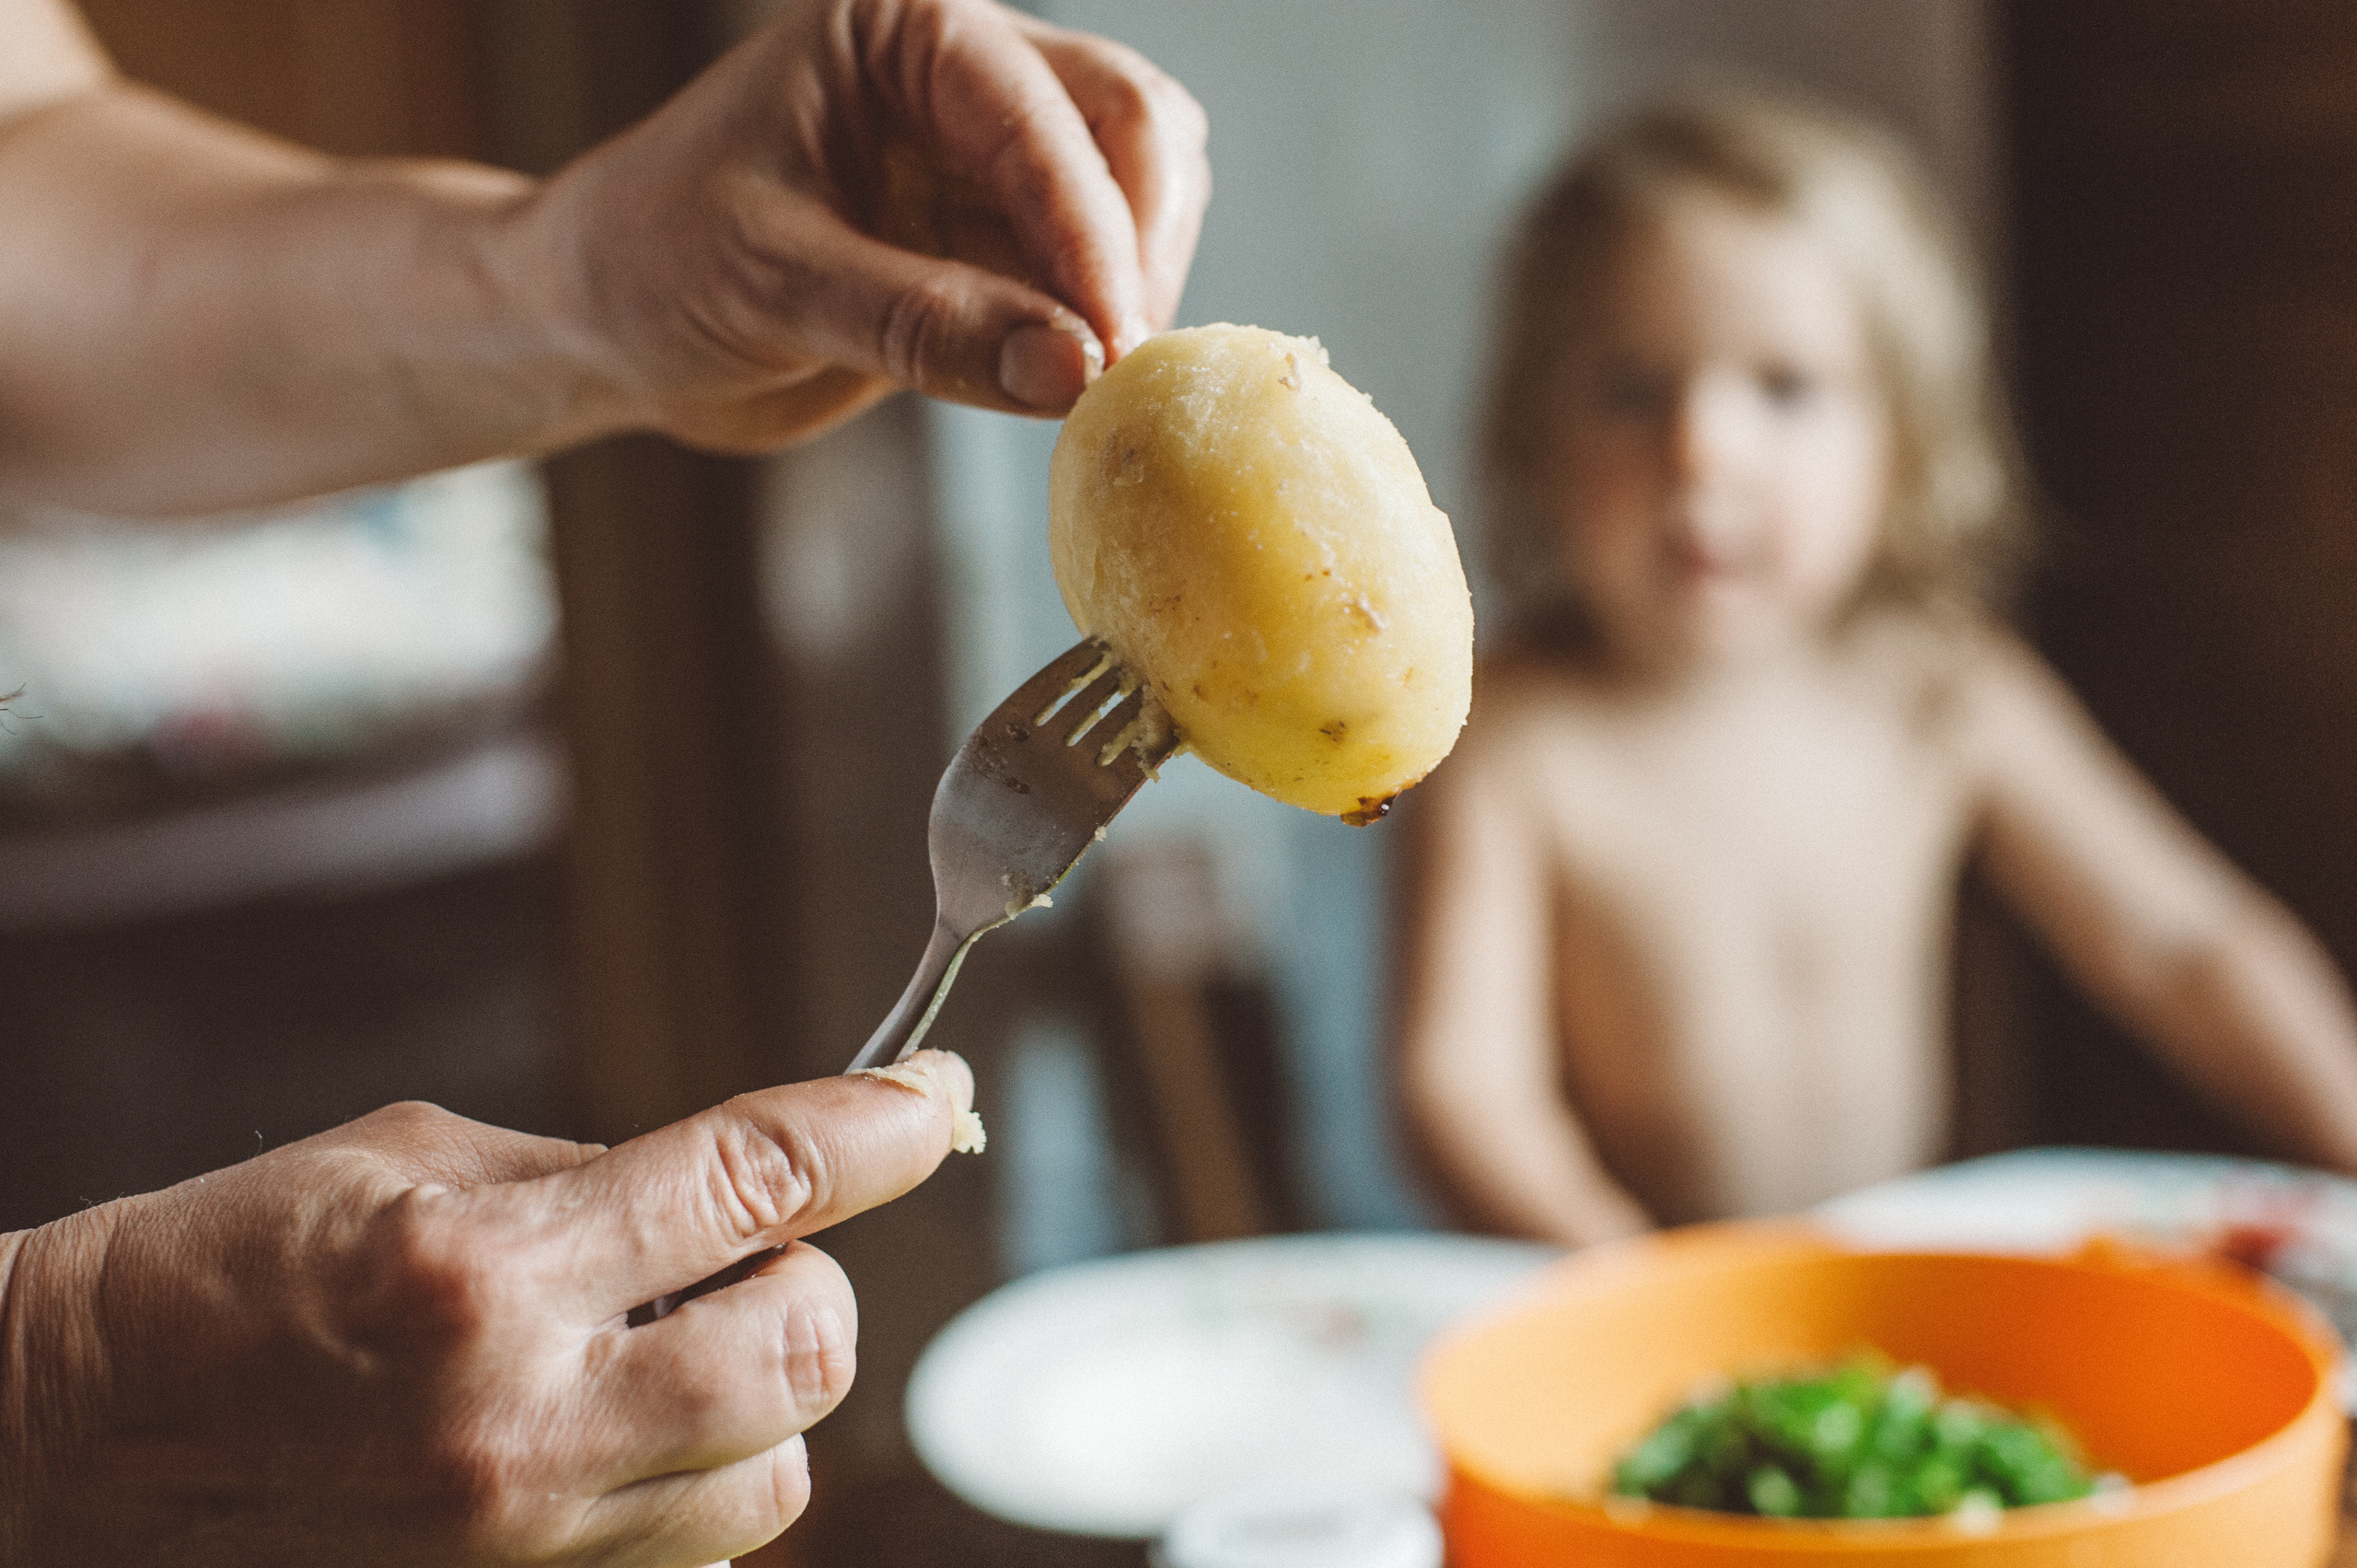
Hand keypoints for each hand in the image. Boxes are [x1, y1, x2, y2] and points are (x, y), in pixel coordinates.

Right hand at [0, 1052, 975, 1566]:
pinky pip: (689, 1548)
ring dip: (761, 1395)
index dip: (882, 1123)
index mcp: (486, 1264)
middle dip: (812, 1283)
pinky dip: (694, 1478)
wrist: (61, 1447)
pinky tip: (617, 1423)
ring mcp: (518, 1537)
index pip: (757, 1179)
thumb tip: (750, 1186)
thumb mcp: (410, 1163)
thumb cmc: (220, 1272)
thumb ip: (595, 1178)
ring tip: (664, 1346)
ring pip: (775, 1479)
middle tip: (749, 1250)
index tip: (937, 1096)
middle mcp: (520, 1416)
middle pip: (807, 1351)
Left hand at [524, 0, 1211, 449]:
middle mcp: (964, 74)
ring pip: (1139, 194)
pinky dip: (1100, 329)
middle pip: (1132, 127)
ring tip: (1090, 385)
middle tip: (1120, 368)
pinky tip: (1069, 388)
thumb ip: (927, 325)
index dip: (1092, 234)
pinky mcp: (996, 242)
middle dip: (1137, 248)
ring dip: (1134, 287)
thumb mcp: (775, 288)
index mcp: (906, 32)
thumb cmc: (653, 265)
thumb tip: (1075, 371)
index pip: (1047, 114)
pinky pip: (1092, 276)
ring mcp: (989, 159)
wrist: (603, 321)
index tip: (1110, 348)